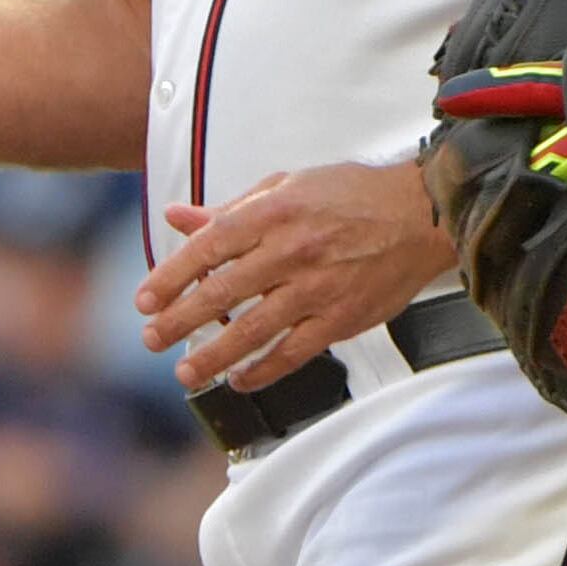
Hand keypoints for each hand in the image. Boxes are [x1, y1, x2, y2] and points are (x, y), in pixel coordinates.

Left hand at [139, 161, 458, 391]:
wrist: (421, 214)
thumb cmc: (352, 195)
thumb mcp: (286, 185)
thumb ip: (229, 208)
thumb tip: (178, 216)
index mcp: (273, 213)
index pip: (207, 247)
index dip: (170, 277)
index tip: (145, 299)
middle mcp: (291, 252)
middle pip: (221, 293)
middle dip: (179, 321)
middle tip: (152, 339)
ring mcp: (317, 289)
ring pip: (253, 331)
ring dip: (213, 356)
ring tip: (186, 373)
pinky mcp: (341, 319)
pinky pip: (294, 353)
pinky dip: (263, 371)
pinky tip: (239, 379)